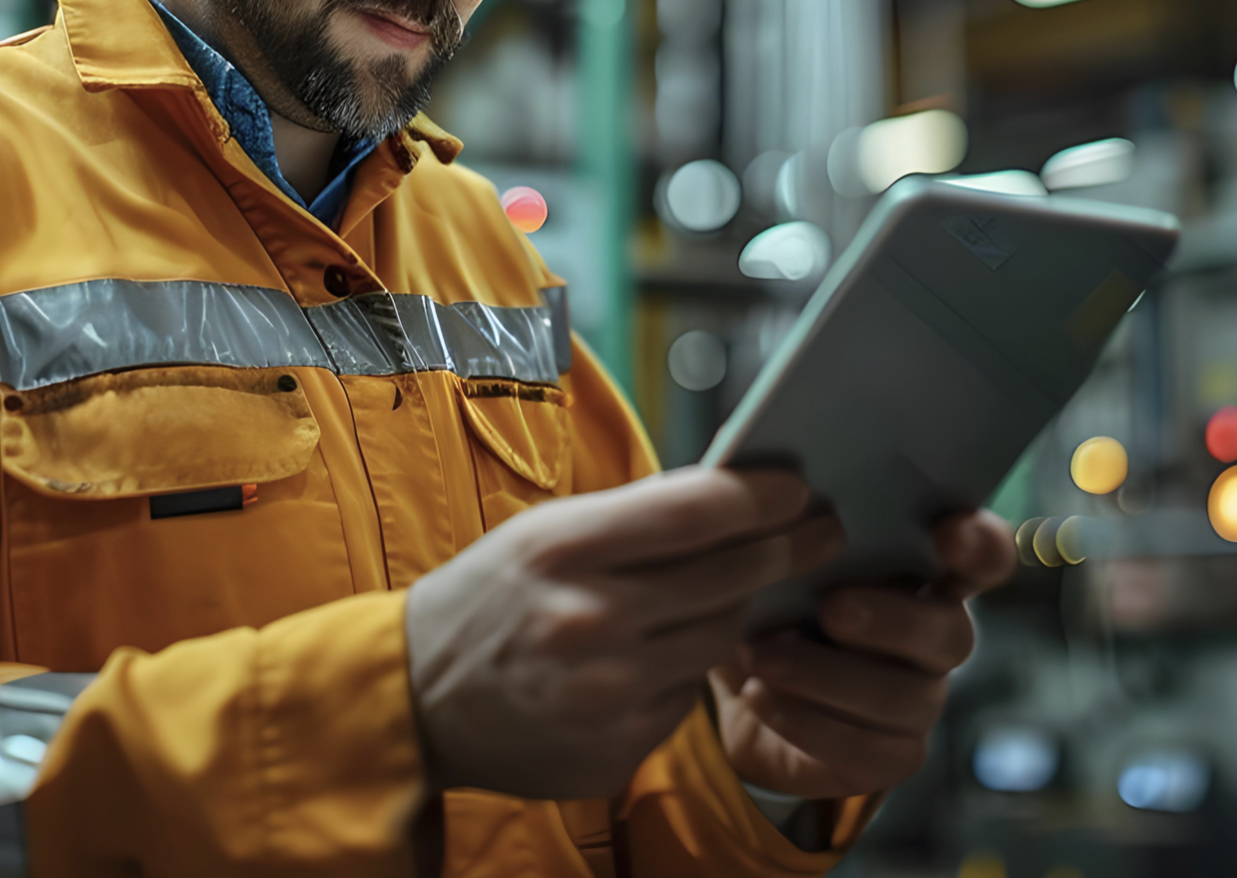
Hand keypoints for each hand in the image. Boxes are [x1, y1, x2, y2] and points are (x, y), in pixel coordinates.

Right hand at [405, 467, 843, 798]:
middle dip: (785, 547)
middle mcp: (588, 621)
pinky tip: (665, 654)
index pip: (696, 512)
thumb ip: (633, 518)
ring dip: (738, 610)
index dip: (762, 495)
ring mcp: (606, 694)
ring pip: (721, 640)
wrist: (416, 700)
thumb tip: (734, 494)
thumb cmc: (487, 601)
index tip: (798, 487)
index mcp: (563, 550)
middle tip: (821, 530)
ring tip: (740, 587)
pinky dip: (685, 672)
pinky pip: (687, 699)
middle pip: (730, 576)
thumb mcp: (543, 535)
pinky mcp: (617, 749)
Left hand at [711, 508, 1016, 798]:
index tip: (946, 531)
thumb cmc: (772, 600)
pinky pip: (868, 749)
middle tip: (832, 608)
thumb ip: (794, 519)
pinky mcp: (891, 755)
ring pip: (905, 699)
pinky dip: (807, 721)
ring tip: (761, 654)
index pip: (985, 556)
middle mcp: (936, 636)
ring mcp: (920, 700)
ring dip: (827, 676)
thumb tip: (768, 477)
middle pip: (952, 634)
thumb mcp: (775, 555)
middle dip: (893, 621)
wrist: (743, 686)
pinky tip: (760, 695)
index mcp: (926, 573)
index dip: (980, 544)